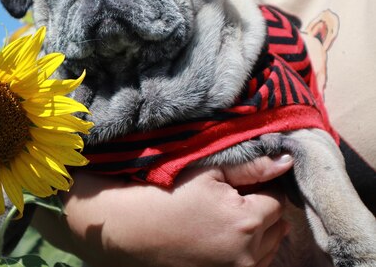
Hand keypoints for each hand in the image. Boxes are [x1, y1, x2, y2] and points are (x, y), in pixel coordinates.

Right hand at [32, 155, 292, 266]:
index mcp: (247, 221)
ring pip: (268, 249)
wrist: (130, 229)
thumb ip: (250, 167)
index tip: (235, 184)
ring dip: (257, 233)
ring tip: (224, 219)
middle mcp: (248, 254)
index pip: (276, 199)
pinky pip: (253, 265)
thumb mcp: (206, 172)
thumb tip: (287, 161)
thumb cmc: (166, 194)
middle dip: (261, 210)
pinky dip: (246, 251)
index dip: (258, 187)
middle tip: (231, 199)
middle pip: (277, 226)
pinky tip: (221, 238)